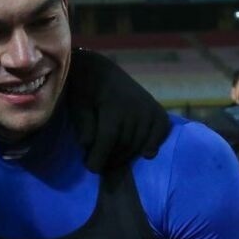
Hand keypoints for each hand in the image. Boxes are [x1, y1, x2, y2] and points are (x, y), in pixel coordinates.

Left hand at [66, 49, 170, 172]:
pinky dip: (154, 143)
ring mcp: (149, 108)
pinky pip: (160, 131)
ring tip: (113, 160)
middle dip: (111, 159)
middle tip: (99, 165)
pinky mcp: (156, 109)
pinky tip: (146, 154)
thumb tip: (89, 145)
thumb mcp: (78, 104)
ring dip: (127, 156)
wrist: (100, 70)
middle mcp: (136, 108)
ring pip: (140, 142)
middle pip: (125, 145)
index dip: (99, 157)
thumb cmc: (85, 88)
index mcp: (114, 106)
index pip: (108, 139)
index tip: (91, 168)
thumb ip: (84, 124)